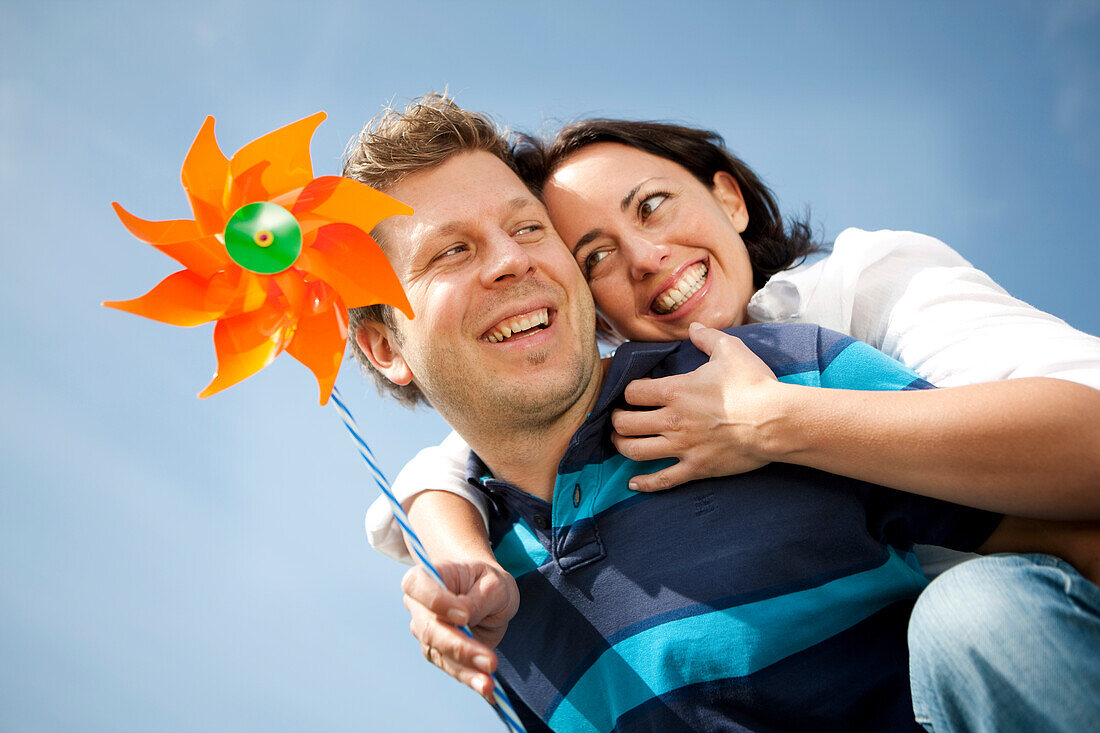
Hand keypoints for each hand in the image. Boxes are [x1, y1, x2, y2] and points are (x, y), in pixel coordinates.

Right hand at [402, 559, 519, 701]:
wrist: (486, 591)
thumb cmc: (486, 580)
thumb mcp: (493, 582)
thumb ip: (478, 598)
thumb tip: (464, 617)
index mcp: (424, 578)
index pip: (418, 587)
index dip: (438, 602)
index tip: (464, 615)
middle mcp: (418, 607)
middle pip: (431, 630)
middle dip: (460, 648)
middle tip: (490, 661)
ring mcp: (426, 632)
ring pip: (442, 654)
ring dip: (466, 671)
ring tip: (489, 684)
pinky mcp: (439, 653)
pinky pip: (453, 668)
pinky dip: (470, 679)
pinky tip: (487, 690)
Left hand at [611, 322, 786, 490]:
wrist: (777, 422)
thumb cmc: (754, 384)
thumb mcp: (731, 350)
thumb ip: (707, 336)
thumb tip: (695, 326)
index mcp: (676, 391)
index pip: (632, 392)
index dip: (626, 391)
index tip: (631, 393)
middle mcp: (673, 420)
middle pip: (625, 423)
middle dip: (616, 420)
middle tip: (619, 417)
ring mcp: (683, 447)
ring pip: (635, 451)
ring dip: (622, 446)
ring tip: (621, 441)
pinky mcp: (696, 468)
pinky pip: (662, 481)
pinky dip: (644, 484)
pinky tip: (633, 483)